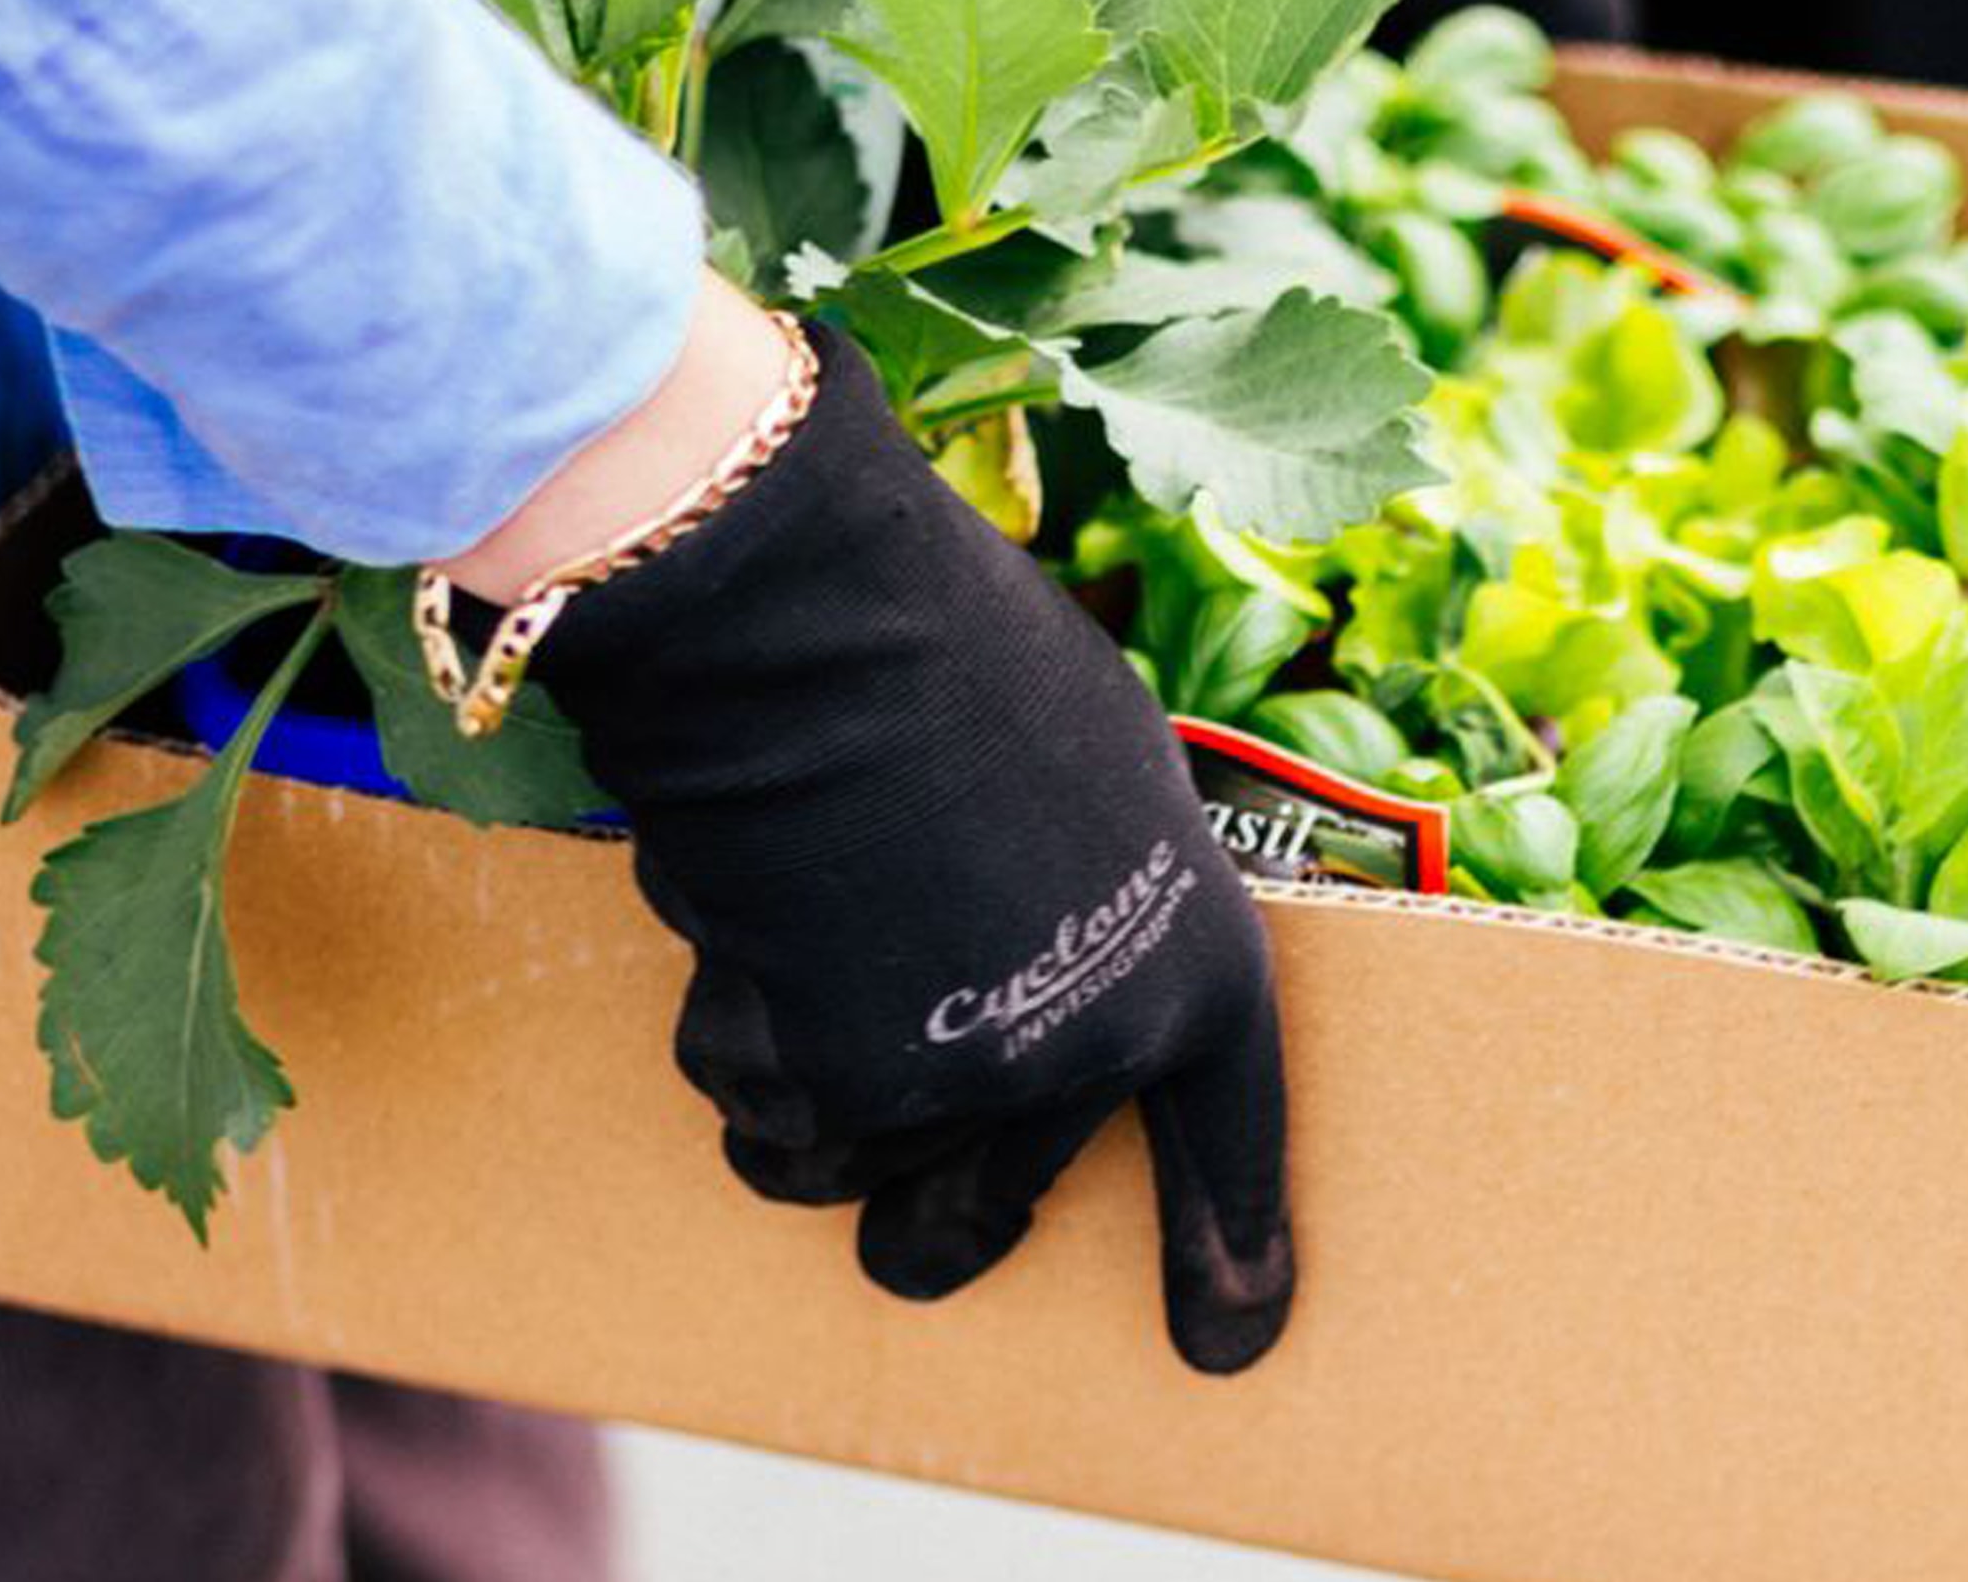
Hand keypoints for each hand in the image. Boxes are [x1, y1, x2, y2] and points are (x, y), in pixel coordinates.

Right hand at [523, 320, 1291, 1370]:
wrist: (820, 628)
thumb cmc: (959, 655)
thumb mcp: (1105, 774)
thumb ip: (1101, 900)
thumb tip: (1055, 952)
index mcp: (1200, 962)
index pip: (1231, 1136)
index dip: (1232, 1239)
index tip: (1230, 1339)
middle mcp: (1098, 1053)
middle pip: (986, 1215)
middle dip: (930, 1230)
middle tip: (898, 1205)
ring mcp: (961, 1086)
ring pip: (846, 1166)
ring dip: (807, 1086)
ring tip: (807, 930)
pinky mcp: (826, 1090)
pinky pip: (758, 1112)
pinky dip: (735, 1036)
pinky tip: (751, 915)